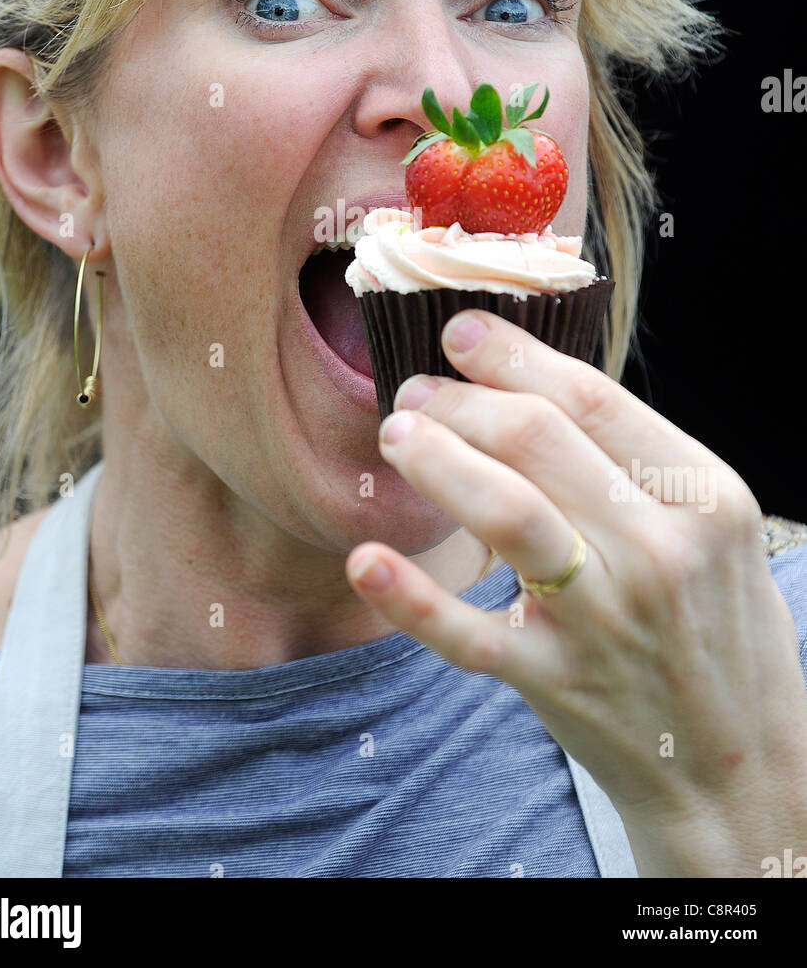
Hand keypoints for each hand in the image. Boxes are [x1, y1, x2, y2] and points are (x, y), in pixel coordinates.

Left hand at [346, 310, 806, 875]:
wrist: (739, 770)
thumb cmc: (718, 630)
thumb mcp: (714, 531)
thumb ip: (640, 464)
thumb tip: (532, 386)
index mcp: (703, 496)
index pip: (591, 398)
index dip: (513, 356)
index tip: (460, 332)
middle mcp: (659, 550)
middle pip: (537, 439)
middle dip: (461, 400)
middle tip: (416, 392)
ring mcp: (607, 619)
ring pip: (506, 512)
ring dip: (437, 460)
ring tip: (395, 433)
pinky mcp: (558, 682)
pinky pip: (473, 634)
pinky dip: (413, 598)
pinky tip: (365, 560)